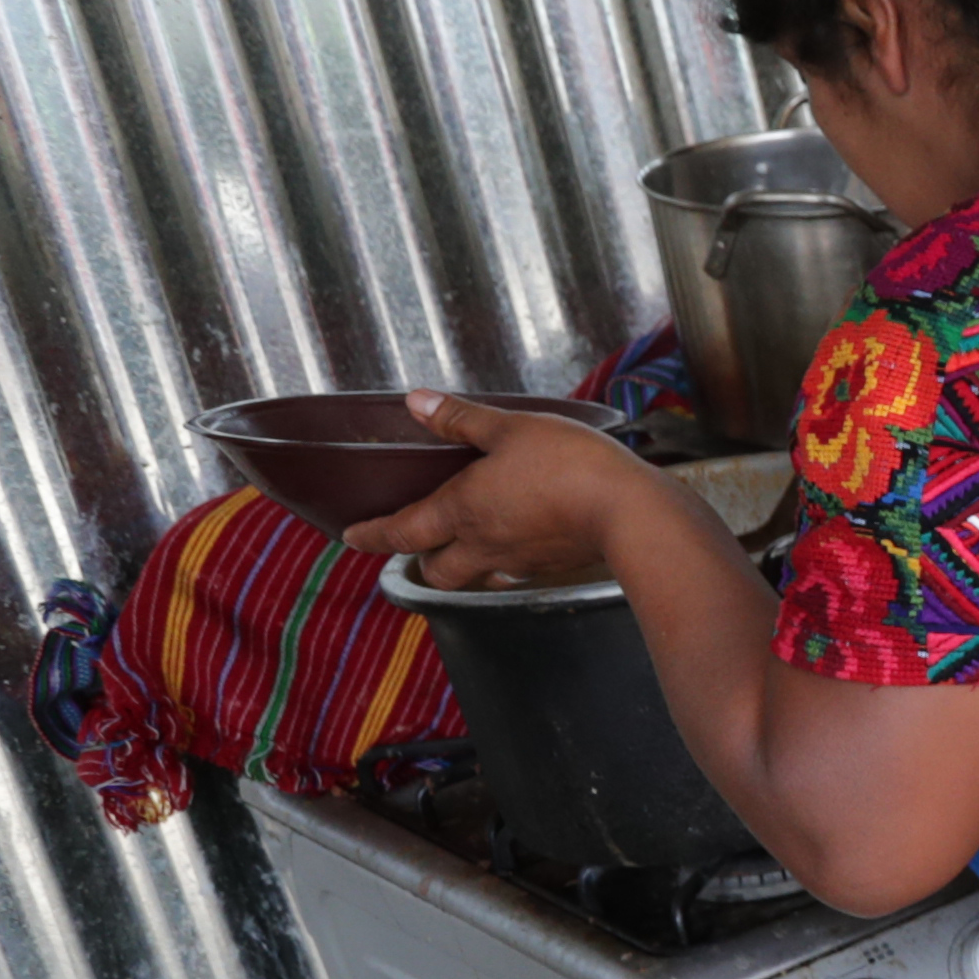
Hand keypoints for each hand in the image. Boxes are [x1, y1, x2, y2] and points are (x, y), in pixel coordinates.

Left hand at [346, 394, 657, 590]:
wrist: (629, 512)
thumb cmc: (568, 465)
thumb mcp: (510, 428)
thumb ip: (460, 418)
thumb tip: (416, 402)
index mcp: (462, 510)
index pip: (401, 530)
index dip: (370, 534)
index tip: (350, 536)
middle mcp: (484, 544)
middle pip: (435, 571)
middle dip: (418, 562)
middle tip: (414, 546)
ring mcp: (519, 560)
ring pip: (475, 576)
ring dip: (462, 566)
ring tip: (467, 546)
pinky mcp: (552, 564)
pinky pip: (516, 572)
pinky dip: (506, 562)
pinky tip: (520, 542)